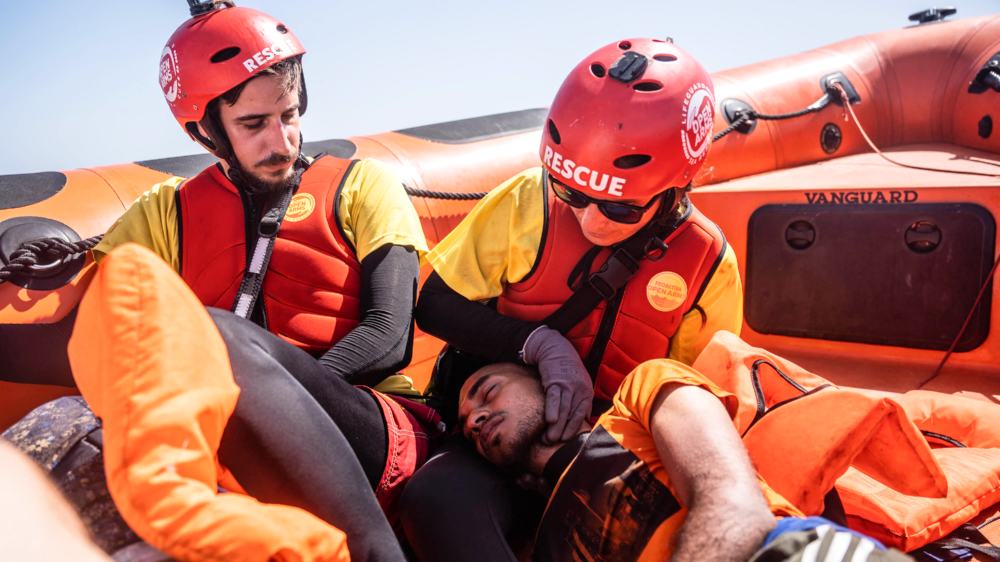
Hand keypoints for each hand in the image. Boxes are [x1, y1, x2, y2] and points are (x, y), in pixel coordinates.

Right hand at [520, 326, 592, 442]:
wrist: (556, 350)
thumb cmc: (568, 371)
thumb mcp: (581, 384)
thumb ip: (582, 402)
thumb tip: (585, 421)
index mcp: (586, 392)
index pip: (581, 415)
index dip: (574, 429)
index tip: (566, 441)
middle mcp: (579, 390)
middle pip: (571, 415)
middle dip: (564, 431)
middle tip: (554, 443)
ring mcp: (567, 385)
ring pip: (563, 409)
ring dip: (556, 426)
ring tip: (549, 438)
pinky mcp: (554, 381)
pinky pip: (554, 398)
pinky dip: (552, 409)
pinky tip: (550, 420)